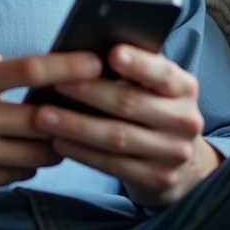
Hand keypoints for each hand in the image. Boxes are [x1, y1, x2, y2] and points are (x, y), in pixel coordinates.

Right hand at [0, 49, 103, 199]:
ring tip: (49, 135)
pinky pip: (19, 176)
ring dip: (50, 145)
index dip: (67, 67)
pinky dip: (24, 166)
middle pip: (44, 117)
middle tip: (82, 109)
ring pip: (38, 153)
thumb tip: (12, 60)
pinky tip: (16, 156)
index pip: (28, 69)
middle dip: (67, 115)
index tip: (95, 64)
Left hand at [32, 44, 220, 207]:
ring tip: (43, 116)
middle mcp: (185, 120)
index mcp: (184, 88)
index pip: (162, 73)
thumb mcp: (152, 85)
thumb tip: (85, 50)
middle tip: (55, 82)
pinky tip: (57, 142)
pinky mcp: (159, 179)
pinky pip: (113, 165)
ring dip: (76, 126)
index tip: (112, 53)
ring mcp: (173, 153)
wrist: (180, 159)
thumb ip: (131, 68)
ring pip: (117, 138)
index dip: (138, 64)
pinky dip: (82, 153)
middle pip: (130, 104)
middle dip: (89, 92)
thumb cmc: (151, 106)